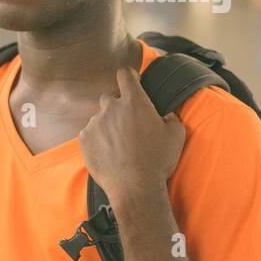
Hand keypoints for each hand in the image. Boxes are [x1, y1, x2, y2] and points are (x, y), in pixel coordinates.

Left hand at [78, 66, 184, 204]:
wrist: (134, 186)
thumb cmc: (157, 160)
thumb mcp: (176, 135)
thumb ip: (170, 118)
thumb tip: (165, 115)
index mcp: (134, 102)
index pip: (125, 74)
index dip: (128, 76)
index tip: (130, 80)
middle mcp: (111, 108)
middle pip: (110, 97)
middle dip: (117, 107)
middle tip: (127, 124)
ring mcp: (95, 123)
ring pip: (100, 118)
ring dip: (108, 125)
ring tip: (119, 145)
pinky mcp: (84, 139)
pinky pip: (90, 133)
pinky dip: (97, 139)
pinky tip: (108, 153)